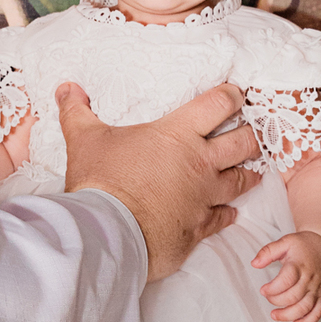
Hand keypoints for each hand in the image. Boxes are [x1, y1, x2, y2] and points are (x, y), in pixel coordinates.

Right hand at [58, 82, 259, 282]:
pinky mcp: (199, 227)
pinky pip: (223, 217)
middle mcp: (200, 163)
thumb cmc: (100, 181)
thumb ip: (77, 111)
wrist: (107, 233)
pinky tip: (230, 213)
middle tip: (254, 132)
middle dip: (252, 135)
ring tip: (253, 171)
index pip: (218, 104)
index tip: (236, 94)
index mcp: (178, 134)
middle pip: (244, 143)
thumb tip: (67, 88)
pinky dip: (228, 214)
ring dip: (248, 174)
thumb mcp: (84, 139)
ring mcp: (204, 197)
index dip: (232, 95)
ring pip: (241, 181)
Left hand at [252, 230, 320, 321]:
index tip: (263, 290)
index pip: (286, 280)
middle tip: (268, 298)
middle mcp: (310, 278)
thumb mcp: (285, 242)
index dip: (272, 289)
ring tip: (275, 315)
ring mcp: (318, 288)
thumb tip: (254, 263)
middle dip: (277, 301)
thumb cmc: (305, 244)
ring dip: (288, 315)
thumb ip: (268, 252)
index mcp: (299, 265)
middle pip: (293, 296)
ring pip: (305, 307)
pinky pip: (318, 312)